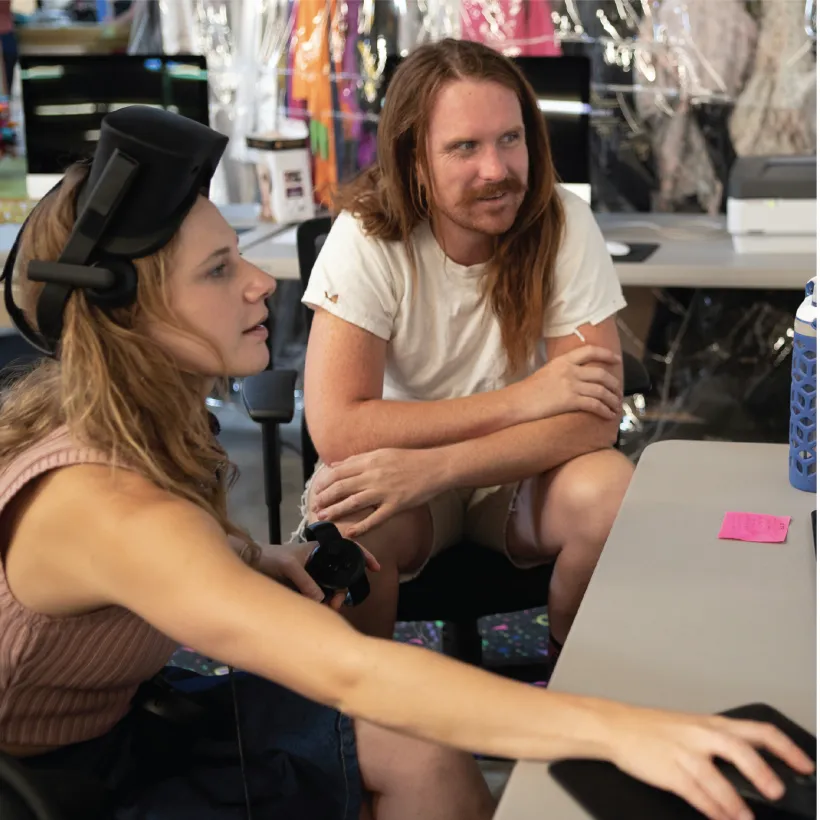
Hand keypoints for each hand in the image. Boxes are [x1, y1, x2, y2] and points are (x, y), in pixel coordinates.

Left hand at [256, 542, 379, 609]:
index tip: (375, 568)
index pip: (347, 548)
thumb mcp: (287, 566)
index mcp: (320, 549)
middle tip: (337, 603)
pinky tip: (321, 610)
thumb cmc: (269, 558)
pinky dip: (324, 603)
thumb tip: (321, 598)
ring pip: (333, 586)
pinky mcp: (306, 587)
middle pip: (343, 573)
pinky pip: (321, 595)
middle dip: (345, 588)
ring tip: (328, 609)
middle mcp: (320, 561)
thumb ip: (304, 580)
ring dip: (335, 598)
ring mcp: (314, 574)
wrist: (250, 565)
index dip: (363, 555)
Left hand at [312, 448, 441, 536]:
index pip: (339, 472)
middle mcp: (374, 475)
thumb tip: (335, 466)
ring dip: (336, 512)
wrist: (436, 467)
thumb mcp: (382, 453)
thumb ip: (358, 460)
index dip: (325, 483)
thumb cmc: (410, 460)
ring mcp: (385, 491)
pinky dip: (361, 527)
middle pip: (342, 488)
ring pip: (354, 503)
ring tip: (323, 519)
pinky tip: (351, 534)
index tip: (316, 491)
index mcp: (370, 461)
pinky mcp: (396, 505)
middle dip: (325, 499)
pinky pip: (376, 519)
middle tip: (315, 507)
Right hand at [514, 346, 622, 421]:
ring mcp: (570, 385)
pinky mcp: (570, 401)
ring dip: (613, 400)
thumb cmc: (528, 391)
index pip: (590, 351)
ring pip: (602, 390)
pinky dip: (605, 410)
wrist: (516, 402)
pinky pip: (595, 404)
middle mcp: (569, 370)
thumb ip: (562, 371)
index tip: (616, 360)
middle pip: (601, 374)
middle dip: (614, 385)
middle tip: (619, 393)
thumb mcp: (546, 372)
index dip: (606, 355)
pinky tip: (608, 416)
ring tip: (616, 407)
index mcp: (562, 361)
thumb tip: (577, 376)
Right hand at [604, 704, 813, 819]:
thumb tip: (757, 768)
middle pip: (739, 748)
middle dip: (761, 772)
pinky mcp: (668, 771)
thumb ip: (722, 744)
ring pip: (717, 778)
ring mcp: (683, 752)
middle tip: (777, 792)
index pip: (758, 730)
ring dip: (735, 803)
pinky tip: (721, 818)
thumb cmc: (655, 729)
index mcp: (712, 723)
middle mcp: (700, 734)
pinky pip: (695, 794)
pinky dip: (711, 810)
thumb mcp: (693, 727)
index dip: (786, 748)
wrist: (617, 727)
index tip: (807, 766)